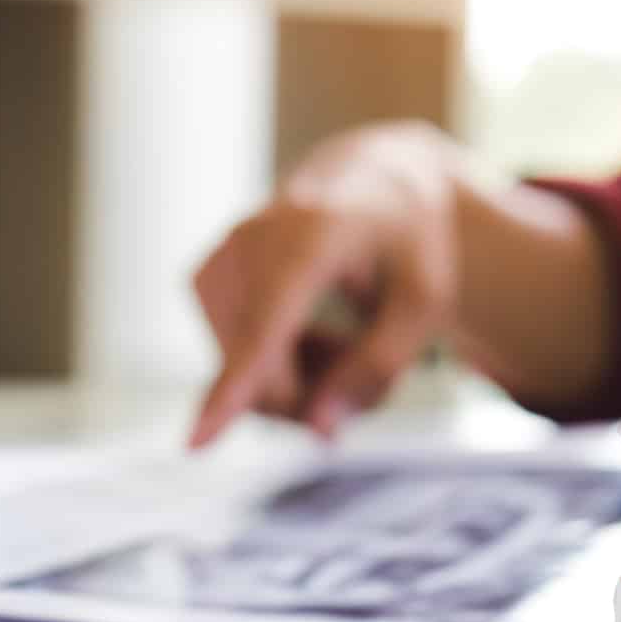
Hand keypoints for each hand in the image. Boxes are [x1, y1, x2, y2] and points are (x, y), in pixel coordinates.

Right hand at [189, 122, 463, 445]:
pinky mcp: (203, 277)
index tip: (194, 440)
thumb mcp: (425, 303)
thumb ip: (378, 368)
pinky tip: (303, 336)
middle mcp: (253, 239)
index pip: (268, 324)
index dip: (234, 387)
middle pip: (262, 370)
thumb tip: (318, 430)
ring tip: (340, 343)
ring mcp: (220, 257)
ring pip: (240, 371)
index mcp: (315, 234)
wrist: (372, 181)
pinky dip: (266, 364)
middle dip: (310, 398)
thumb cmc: (407, 241)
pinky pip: (228, 355)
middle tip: (363, 380)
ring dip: (292, 381)